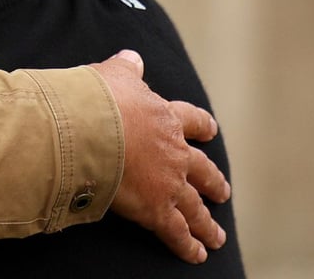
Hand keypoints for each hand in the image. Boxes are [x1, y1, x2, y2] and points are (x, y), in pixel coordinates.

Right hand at [91, 50, 230, 263]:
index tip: (210, 131)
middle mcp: (174, 153)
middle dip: (213, 182)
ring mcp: (169, 183)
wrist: (91, 129)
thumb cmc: (98, 100)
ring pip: (195, 207)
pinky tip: (198, 256)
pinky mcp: (157, 210)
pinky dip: (188, 245)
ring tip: (218, 236)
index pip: (191, 121)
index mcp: (166, 118)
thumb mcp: (114, 76)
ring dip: (206, 223)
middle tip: (223, 192)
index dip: (202, 127)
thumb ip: (126, 69)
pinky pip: (176, 232)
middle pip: (202, 170)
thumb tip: (132, 57)